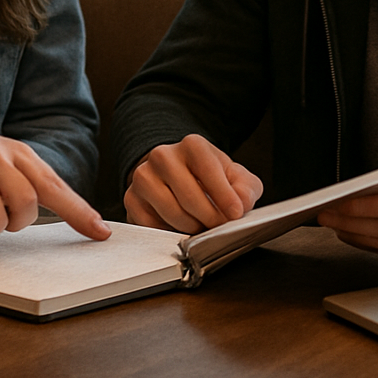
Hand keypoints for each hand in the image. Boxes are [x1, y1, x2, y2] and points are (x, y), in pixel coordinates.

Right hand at [124, 133, 262, 233]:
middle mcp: (163, 155)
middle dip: (210, 219)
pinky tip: (179, 225)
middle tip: (220, 227)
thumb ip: (246, 188)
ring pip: (172, 214)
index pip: (208, 171)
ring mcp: (143, 176)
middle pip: (190, 198)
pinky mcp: (131, 199)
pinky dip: (170, 232)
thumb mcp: (234, 177)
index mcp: (192, 145)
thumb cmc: (208, 176)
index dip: (224, 196)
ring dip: (192, 228)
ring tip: (200, 224)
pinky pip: (154, 227)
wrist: (176, 174)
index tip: (236, 214)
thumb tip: (242, 203)